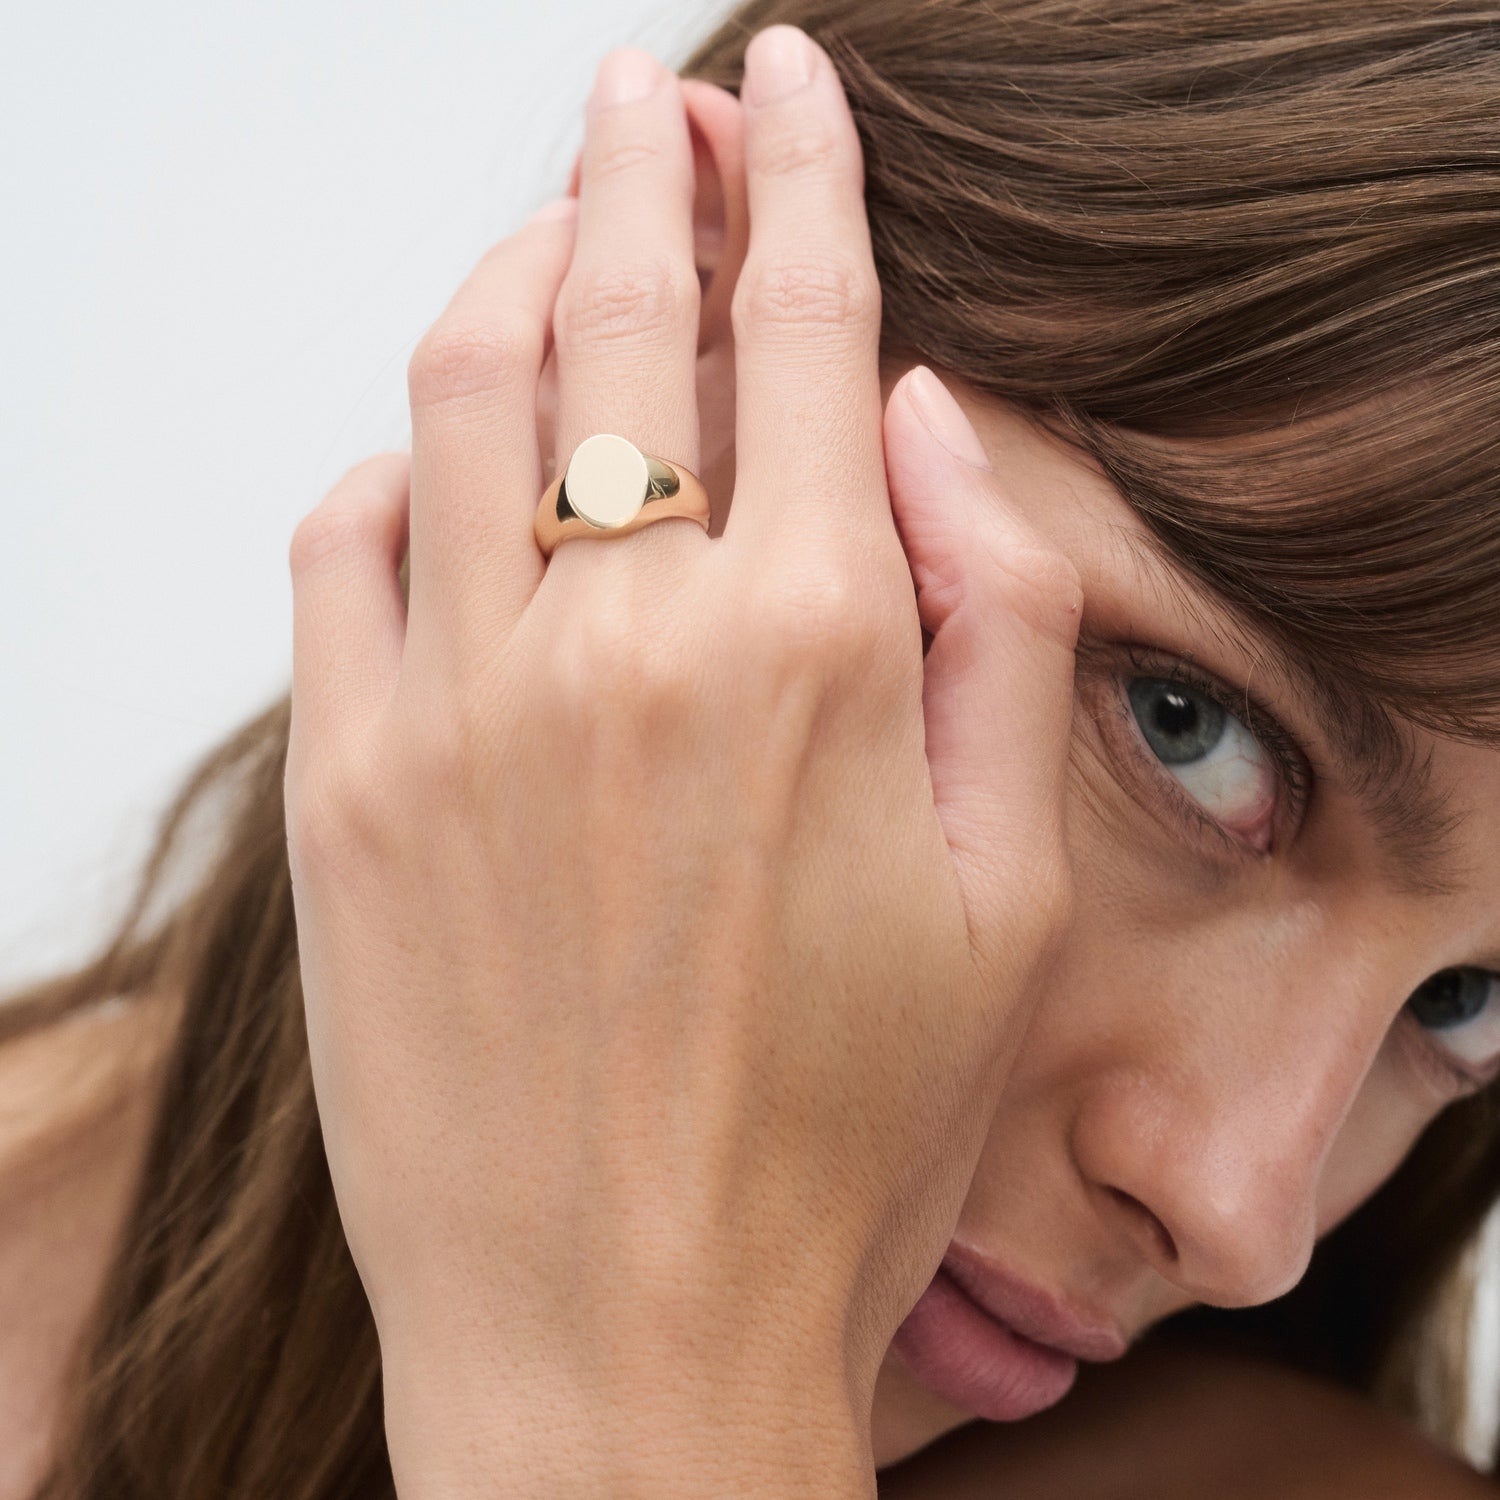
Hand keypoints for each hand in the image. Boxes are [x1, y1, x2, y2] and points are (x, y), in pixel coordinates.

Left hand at [285, 24, 1080, 1499]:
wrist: (622, 1338)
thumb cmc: (839, 1143)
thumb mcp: (1010, 896)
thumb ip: (1001, 626)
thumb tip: (930, 422)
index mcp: (819, 649)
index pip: (808, 324)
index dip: (804, 175)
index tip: (790, 88)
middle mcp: (627, 641)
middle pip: (619, 307)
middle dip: (640, 163)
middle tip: (647, 96)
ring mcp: (458, 705)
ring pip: (461, 383)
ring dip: (510, 270)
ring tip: (544, 231)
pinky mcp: (343, 787)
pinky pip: (343, 538)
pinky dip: (395, 463)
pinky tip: (440, 470)